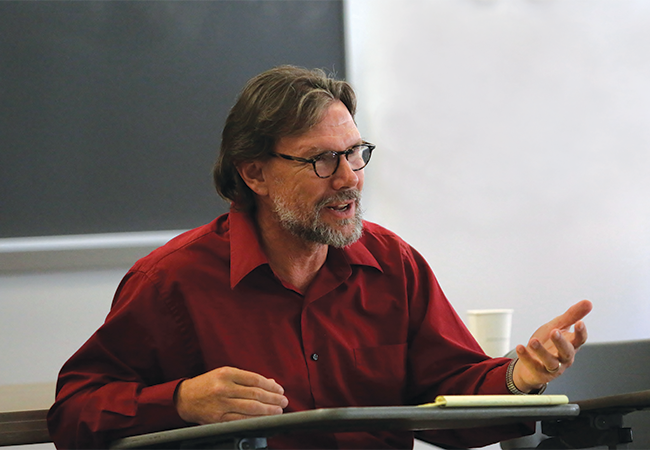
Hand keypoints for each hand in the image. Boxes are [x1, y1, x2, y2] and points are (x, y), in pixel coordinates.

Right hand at [174, 366, 288, 423]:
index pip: (255, 379)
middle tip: (284, 401)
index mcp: (227, 373)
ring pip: (250, 407)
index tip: (280, 389)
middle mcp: (223, 387)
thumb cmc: (207, 384)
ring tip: (278, 410)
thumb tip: (270, 382)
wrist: (184, 398)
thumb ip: (247, 379)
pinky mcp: (217, 418)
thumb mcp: (225, 374)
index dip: (271, 386)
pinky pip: (240, 420)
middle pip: (255, 394)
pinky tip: (263, 419)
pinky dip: (255, 420)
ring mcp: (220, 403)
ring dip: (268, 410)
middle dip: (273, 399)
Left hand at [512, 300, 592, 392]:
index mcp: (571, 345)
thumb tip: (588, 302)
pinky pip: (534, 366)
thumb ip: (572, 315)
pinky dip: (527, 357)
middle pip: (567, 352)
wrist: (531, 363)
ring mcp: (553, 367)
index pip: (580, 340)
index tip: (579, 323)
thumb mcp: (558, 326)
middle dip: (561, 342)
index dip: (581, 332)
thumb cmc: (547, 343)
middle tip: (554, 331)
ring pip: (551, 362)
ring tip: (533, 341)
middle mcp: (564, 358)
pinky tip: (520, 347)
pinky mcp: (540, 373)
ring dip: (542, 352)